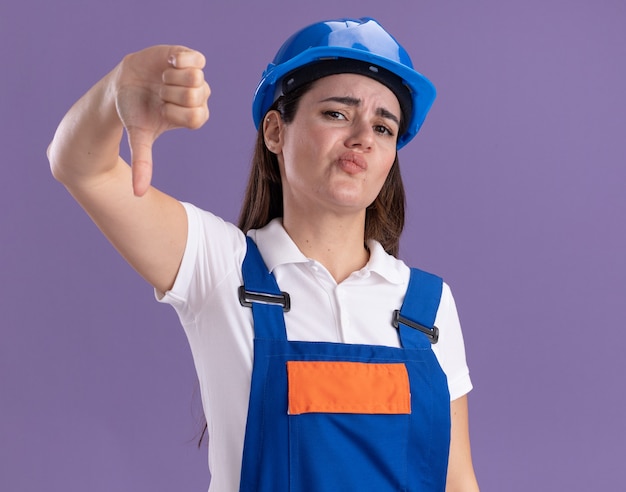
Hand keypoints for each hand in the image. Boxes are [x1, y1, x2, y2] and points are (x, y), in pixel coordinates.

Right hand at [114, 45, 209, 195]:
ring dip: (170, 79)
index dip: (174, 112)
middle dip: (169, 95)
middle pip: (196, 97)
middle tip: (158, 94)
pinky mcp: (190, 57)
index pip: (197, 118)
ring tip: (160, 80)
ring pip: (195, 78)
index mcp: (194, 117)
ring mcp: (196, 77)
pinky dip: (178, 60)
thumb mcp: (139, 137)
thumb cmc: (135, 113)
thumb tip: (137, 194)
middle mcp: (199, 97)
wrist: (123, 84)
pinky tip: (167, 63)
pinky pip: (196, 58)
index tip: (160, 110)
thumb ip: (143, 163)